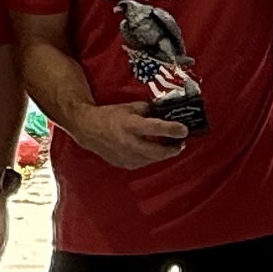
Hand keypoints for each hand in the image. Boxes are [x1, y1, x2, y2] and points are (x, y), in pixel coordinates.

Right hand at [69, 100, 189, 168]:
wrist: (88, 129)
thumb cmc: (110, 115)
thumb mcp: (130, 107)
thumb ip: (149, 110)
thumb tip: (166, 113)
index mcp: (131, 125)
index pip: (156, 128)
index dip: (172, 130)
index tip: (184, 130)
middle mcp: (129, 143)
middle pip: (157, 151)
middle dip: (173, 149)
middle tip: (181, 143)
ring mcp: (126, 156)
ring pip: (152, 160)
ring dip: (163, 154)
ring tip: (170, 147)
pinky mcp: (123, 164)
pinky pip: (143, 163)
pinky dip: (151, 158)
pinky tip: (154, 152)